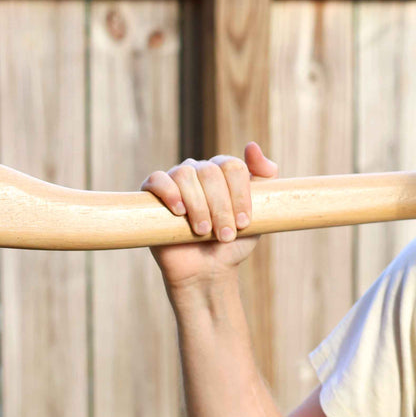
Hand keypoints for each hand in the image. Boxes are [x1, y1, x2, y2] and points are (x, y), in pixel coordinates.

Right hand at [141, 142, 278, 292]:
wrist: (207, 271)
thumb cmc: (233, 241)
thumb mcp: (259, 212)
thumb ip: (263, 177)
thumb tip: (251, 145)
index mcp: (224, 171)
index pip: (232, 166)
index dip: (239, 195)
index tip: (244, 222)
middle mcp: (200, 171)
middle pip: (210, 172)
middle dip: (221, 206)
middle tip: (225, 235)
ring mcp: (175, 181)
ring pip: (185, 175)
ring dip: (198, 205)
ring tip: (204, 231)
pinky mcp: (152, 196)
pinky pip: (157, 180)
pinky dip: (169, 193)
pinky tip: (180, 211)